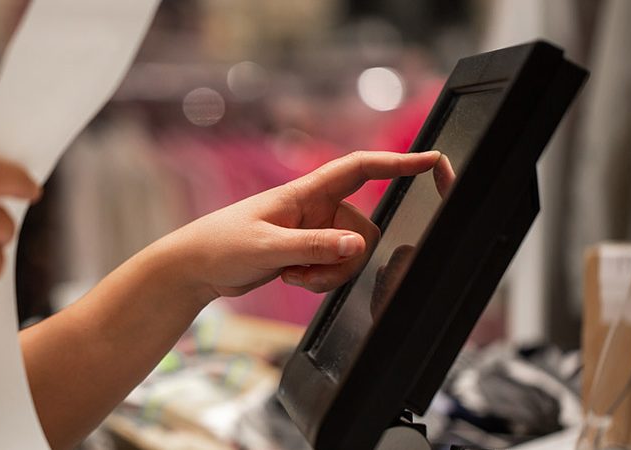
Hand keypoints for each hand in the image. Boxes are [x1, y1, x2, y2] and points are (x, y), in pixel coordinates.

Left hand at [164, 150, 440, 297]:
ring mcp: (313, 231)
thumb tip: (355, 245)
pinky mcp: (308, 251)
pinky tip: (290, 278)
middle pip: (363, 231)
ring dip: (328, 274)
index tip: (433, 161)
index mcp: (306, 192)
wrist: (197, 265)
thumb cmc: (221, 243)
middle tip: (304, 271)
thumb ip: (313, 247)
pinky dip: (319, 280)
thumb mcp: (267, 247)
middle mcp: (315, 208)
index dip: (398, 163)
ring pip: (351, 255)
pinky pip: (335, 270)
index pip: (361, 169)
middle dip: (343, 259)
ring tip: (291, 275)